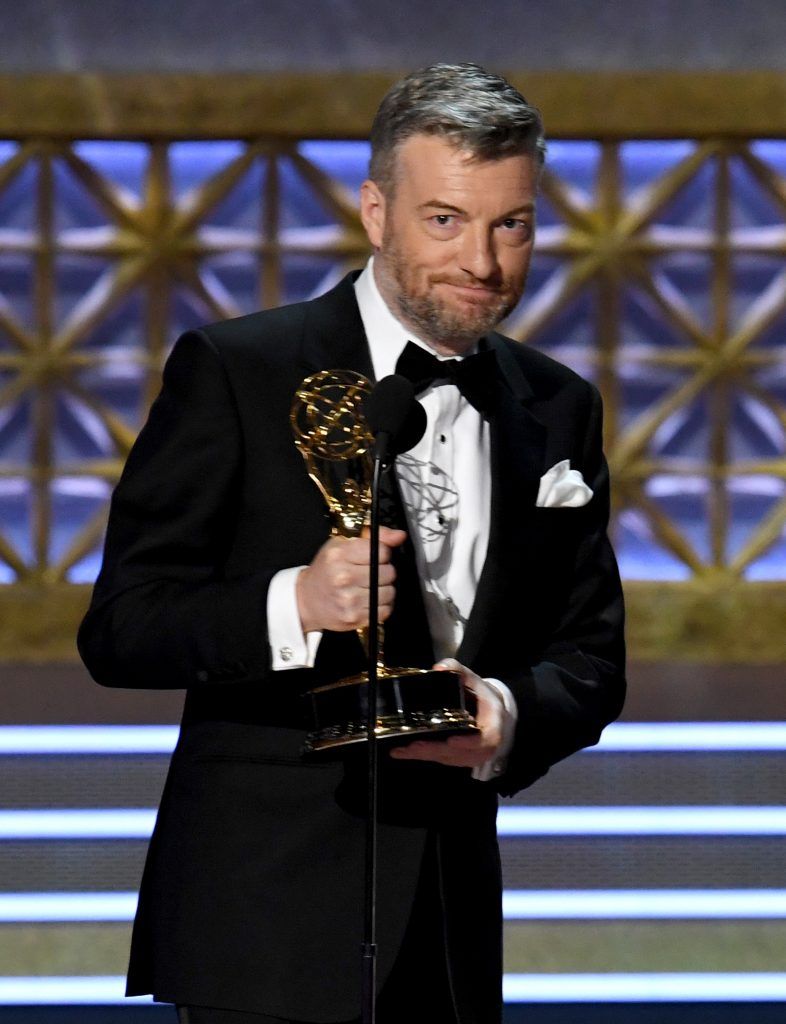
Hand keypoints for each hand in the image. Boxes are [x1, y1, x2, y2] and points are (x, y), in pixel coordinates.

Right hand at [296, 527, 406, 633]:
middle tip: (370, 573)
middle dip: (383, 571)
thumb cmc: (326, 570)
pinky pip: (385, 610)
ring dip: (384, 589)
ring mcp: (349, 600)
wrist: (306, 600)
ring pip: (389, 592)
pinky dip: (381, 605)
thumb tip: (399, 536)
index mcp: (339, 555)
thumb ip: (374, 537)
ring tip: (369, 587)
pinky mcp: (354, 618)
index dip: (382, 553)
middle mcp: (343, 577)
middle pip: (388, 572)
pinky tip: (369, 600)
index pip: (381, 551)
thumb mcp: (342, 544)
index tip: (374, 556)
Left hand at [389, 659, 503, 767]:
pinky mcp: (457, 760)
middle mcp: (482, 748)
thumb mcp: (475, 680)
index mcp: (493, 728)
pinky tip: (402, 752)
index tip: (451, 740)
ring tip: (403, 749)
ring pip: (446, 758)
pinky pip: (439, 759)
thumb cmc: (482, 697)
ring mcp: (469, 756)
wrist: (491, 714)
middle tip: (414, 745)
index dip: (467, 743)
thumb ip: (457, 670)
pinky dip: (421, 756)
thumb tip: (438, 668)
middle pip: (458, 753)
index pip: (483, 740)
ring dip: (424, 755)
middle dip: (435, 749)